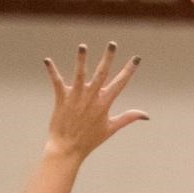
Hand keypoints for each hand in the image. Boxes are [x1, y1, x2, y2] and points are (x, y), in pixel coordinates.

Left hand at [42, 43, 148, 160]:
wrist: (68, 148)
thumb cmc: (90, 139)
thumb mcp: (111, 128)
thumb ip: (128, 118)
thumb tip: (146, 115)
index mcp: (104, 103)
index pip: (120, 83)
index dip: (129, 71)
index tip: (136, 59)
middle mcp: (92, 98)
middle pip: (101, 74)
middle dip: (108, 58)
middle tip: (112, 44)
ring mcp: (76, 97)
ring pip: (80, 75)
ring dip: (81, 60)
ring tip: (83, 46)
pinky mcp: (62, 99)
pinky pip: (57, 82)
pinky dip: (52, 71)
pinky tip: (47, 60)